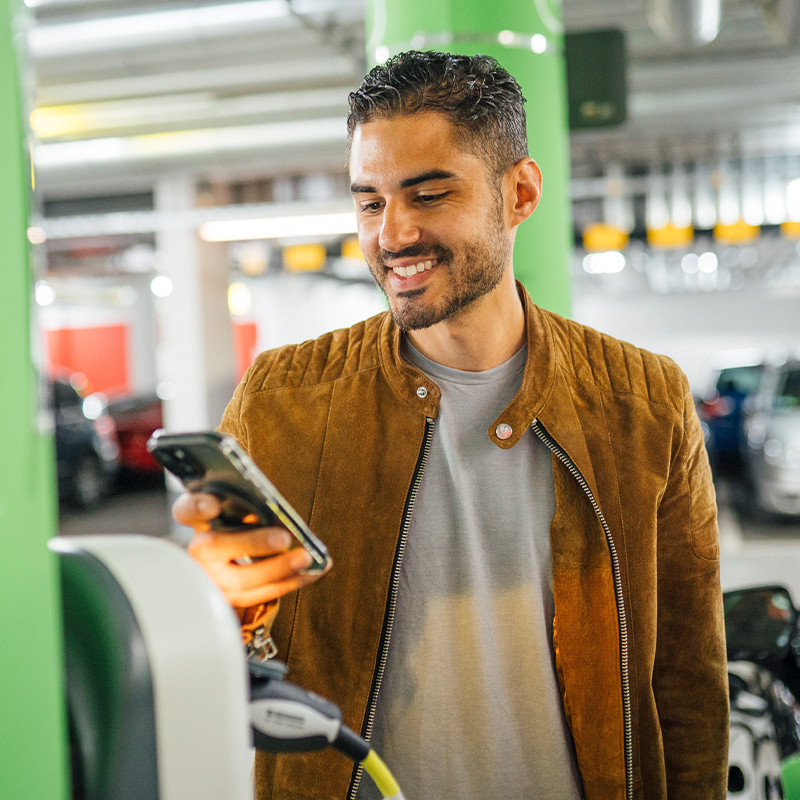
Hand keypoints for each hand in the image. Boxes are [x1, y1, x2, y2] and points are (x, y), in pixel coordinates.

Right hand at [172, 492, 331, 607]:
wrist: (220, 560)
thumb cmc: (236, 526)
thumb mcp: (238, 511)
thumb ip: (249, 507)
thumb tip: (279, 512)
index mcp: (198, 521)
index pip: (187, 510)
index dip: (197, 507)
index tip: (213, 504)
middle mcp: (198, 551)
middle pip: (216, 547)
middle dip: (254, 543)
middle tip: (285, 538)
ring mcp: (210, 579)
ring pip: (241, 580)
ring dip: (278, 569)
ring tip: (306, 558)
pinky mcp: (229, 599)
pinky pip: (258, 595)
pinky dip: (288, 582)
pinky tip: (310, 572)